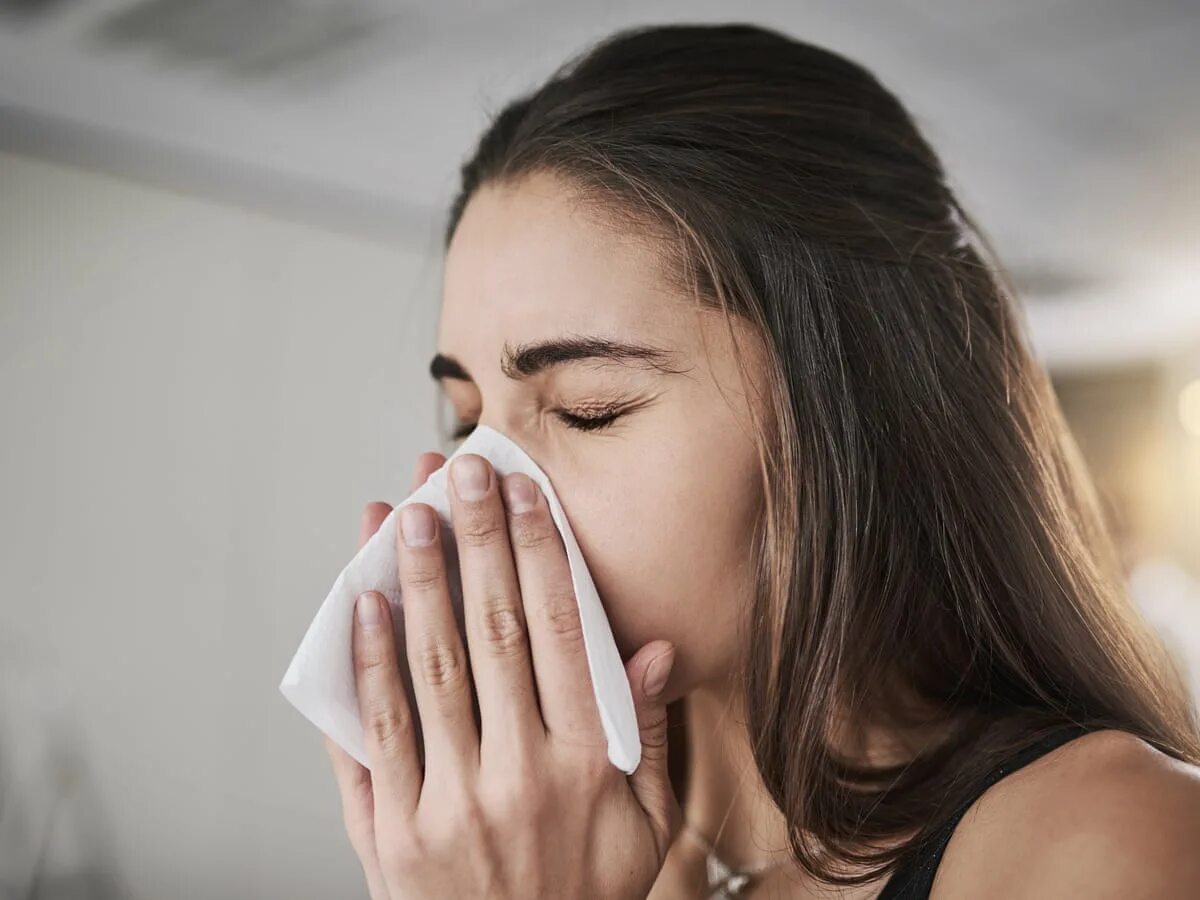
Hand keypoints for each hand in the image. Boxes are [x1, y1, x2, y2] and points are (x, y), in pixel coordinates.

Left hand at [324, 451, 680, 898]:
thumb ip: (647, 735)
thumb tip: (655, 649)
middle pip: (492, 631)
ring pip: (429, 669)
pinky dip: (367, 666)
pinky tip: (362, 606)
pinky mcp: (392, 835)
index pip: (561, 630)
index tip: (523, 492)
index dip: (540, 551)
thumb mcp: (648, 824)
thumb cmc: (586, 894)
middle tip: (458, 470)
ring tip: (405, 514)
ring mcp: (449, 804)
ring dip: (417, 583)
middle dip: (475, 539)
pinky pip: (376, 737)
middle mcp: (519, 774)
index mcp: (586, 763)